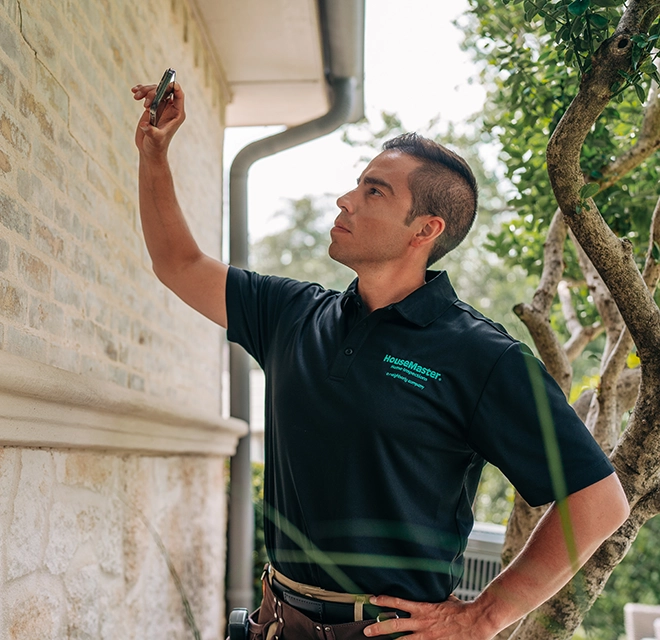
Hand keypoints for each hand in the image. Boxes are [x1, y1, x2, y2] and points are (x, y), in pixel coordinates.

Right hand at [131, 82, 185, 159]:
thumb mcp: (155, 139)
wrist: (149, 150)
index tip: (166, 82)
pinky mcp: (151, 107)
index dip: (174, 86)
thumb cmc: (156, 147)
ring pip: (155, 89)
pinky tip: (134, 92)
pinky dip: (141, 91)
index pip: (179, 95)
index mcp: (177, 114)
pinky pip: (148, 93)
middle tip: (145, 102)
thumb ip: (151, 131)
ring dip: (145, 90)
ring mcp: (161, 106)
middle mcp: (170, 108)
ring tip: (136, 96)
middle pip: (165, 89)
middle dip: (154, 91)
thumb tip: (144, 125)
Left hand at [363, 594, 493, 639]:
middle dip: (378, 627)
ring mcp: (426, 636)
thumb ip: (435, 596)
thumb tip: (431, 587)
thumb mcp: (445, 598)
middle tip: (366, 630)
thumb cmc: (461, 610)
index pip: (399, 602)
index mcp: (423, 608)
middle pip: (394, 624)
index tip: (372, 598)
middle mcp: (421, 622)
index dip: (384, 600)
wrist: (475, 622)